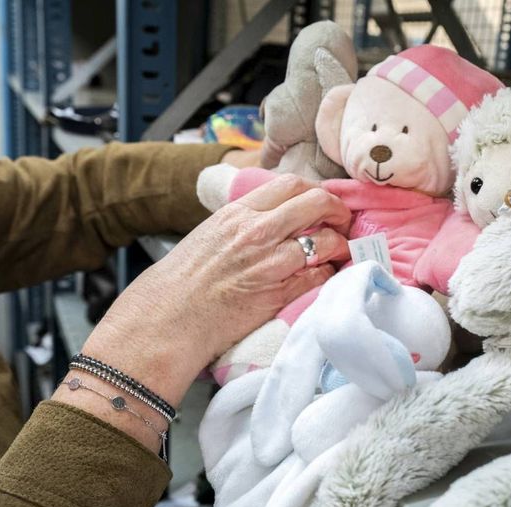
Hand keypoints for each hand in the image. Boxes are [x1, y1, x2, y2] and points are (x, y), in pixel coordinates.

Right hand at [54, 175, 350, 451]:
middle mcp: (257, 232)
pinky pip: (320, 277)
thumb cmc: (184, 281)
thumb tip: (276, 215)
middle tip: (343, 222)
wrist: (168, 319)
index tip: (323, 202)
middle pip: (317, 204)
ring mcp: (271, 263)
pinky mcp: (279, 294)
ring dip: (340, 245)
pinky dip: (329, 274)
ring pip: (326, 241)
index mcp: (238, 213)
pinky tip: (325, 276)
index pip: (291, 185)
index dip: (316, 190)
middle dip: (338, 211)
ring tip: (339, 252)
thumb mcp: (210, 234)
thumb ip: (244, 221)